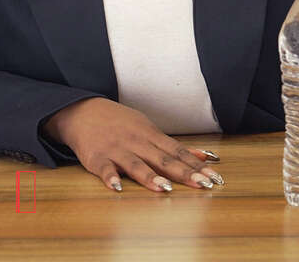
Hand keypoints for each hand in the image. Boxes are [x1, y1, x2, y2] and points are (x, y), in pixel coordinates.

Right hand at [41, 97, 222, 191]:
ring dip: (150, 176)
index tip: (215, 177)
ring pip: (136, 164)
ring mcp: (116, 149)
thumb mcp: (148, 128)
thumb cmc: (120, 123)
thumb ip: (173, 146)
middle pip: (163, 159)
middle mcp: (137, 142)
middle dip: (185, 173)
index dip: (197, 165)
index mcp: (151, 135)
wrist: (83, 111)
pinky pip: (104, 169)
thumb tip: (203, 155)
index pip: (178, 151)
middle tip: (204, 185)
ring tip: (166, 188)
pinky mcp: (97, 158)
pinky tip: (117, 187)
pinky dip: (110, 177)